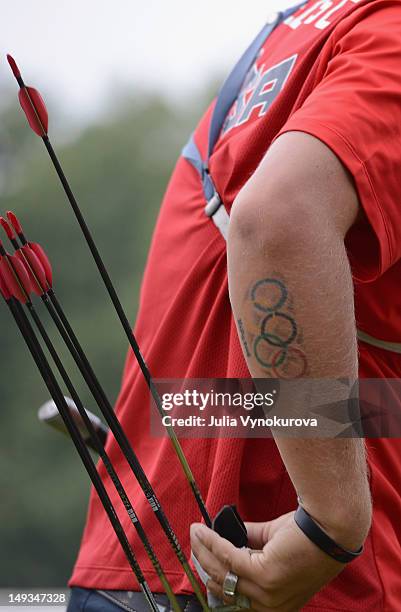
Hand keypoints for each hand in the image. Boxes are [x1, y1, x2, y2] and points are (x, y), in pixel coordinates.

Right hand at [190, 511, 350, 611]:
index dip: (215, 579)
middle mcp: (271, 606)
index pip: (236, 598)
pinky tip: (202, 530)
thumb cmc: (309, 536)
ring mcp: (267, 593)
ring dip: (203, 551)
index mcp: (277, 606)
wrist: (330, 527)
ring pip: (222, 573)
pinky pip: (228, 557)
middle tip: (195, 544)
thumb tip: (228, 536)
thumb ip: (251, 545)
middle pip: (224, 588)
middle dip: (204, 565)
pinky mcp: (264, 574)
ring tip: (194, 533)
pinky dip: (211, 542)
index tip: (202, 561)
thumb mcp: (275, 548)